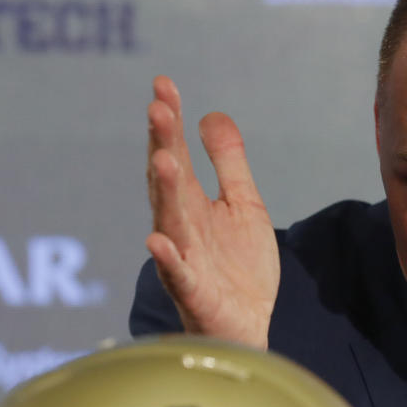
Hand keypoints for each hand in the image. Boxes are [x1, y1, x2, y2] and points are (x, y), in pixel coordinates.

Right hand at [145, 76, 279, 348]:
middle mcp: (182, 226)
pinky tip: (158, 241)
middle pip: (169, 181)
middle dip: (163, 145)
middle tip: (158, 108)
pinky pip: (178, 276)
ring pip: (170, 221)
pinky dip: (167, 261)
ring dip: (164, 191)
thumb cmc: (239, 266)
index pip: (177, 154)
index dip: (171, 121)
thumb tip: (211, 114)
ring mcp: (185, 259)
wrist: (249, 323)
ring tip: (162, 160)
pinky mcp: (195, 293)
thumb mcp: (243, 204)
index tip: (164, 83)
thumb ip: (228, 163)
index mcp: (193, 203)